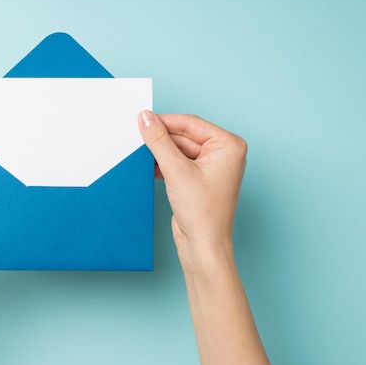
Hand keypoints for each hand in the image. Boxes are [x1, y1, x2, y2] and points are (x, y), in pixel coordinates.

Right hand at [138, 111, 246, 270]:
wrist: (203, 246)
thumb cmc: (203, 213)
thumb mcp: (176, 170)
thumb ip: (159, 141)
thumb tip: (146, 118)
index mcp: (228, 145)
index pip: (191, 124)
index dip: (164, 121)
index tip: (142, 119)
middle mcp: (223, 153)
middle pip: (184, 136)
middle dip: (161, 138)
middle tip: (136, 136)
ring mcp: (211, 167)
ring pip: (178, 149)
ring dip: (160, 152)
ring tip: (140, 153)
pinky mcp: (198, 179)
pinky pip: (178, 162)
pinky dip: (163, 163)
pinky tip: (147, 166)